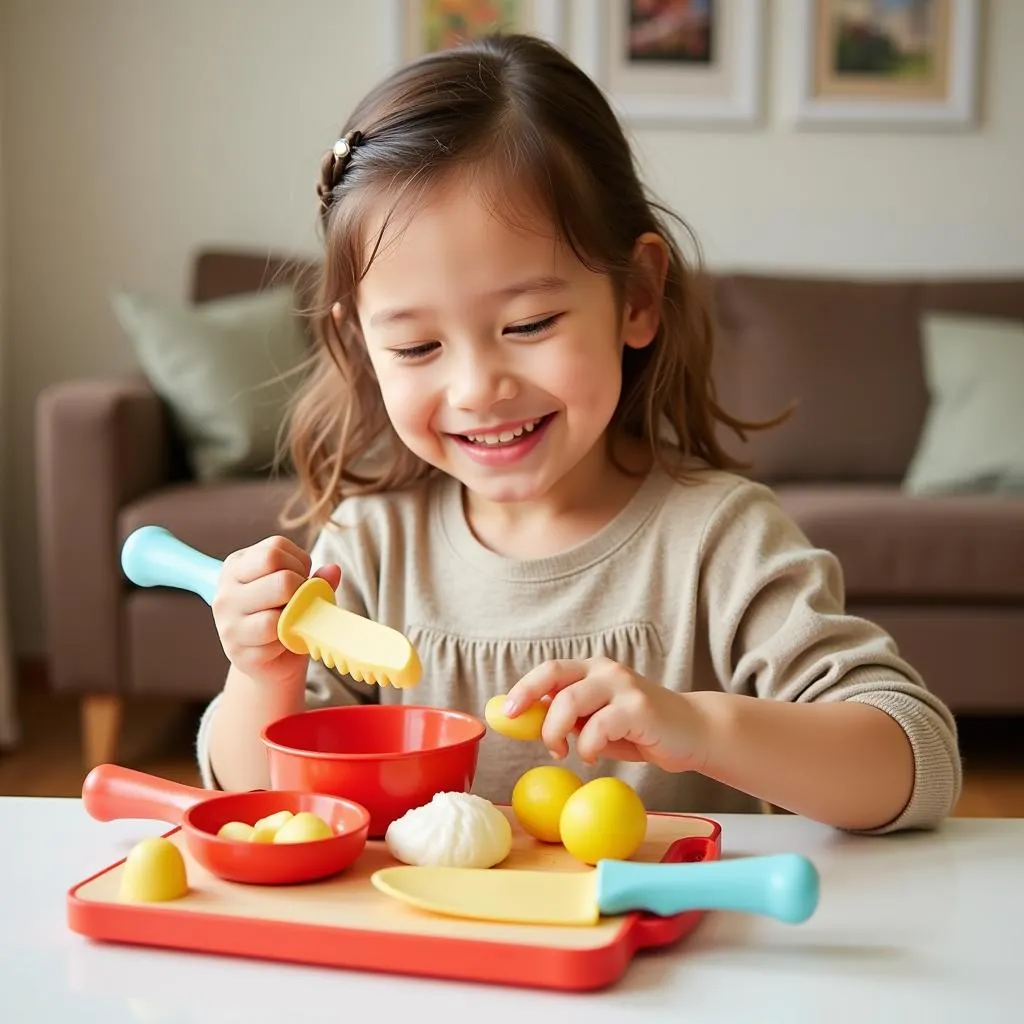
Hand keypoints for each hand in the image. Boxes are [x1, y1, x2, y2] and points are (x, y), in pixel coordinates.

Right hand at [211, 536, 341, 688]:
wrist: (271, 660)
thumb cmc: (285, 615)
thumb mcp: (299, 588)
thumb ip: (317, 578)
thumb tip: (333, 570)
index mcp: (236, 567)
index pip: (274, 551)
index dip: (298, 563)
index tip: (300, 577)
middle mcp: (225, 593)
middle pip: (281, 580)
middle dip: (302, 590)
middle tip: (301, 601)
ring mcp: (228, 625)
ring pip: (276, 615)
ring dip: (296, 618)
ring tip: (294, 620)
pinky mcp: (237, 653)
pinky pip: (276, 642)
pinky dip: (289, 641)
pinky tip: (285, 641)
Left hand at [504, 657, 707, 772]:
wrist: (692, 732)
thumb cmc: (641, 730)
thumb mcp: (599, 722)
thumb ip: (571, 717)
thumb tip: (529, 720)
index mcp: (592, 670)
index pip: (550, 670)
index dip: (524, 687)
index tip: (507, 711)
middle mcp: (605, 670)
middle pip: (555, 676)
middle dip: (529, 698)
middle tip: (521, 724)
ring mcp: (622, 686)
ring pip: (571, 702)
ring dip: (556, 732)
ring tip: (563, 751)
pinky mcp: (638, 708)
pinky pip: (598, 727)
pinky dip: (587, 746)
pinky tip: (592, 756)